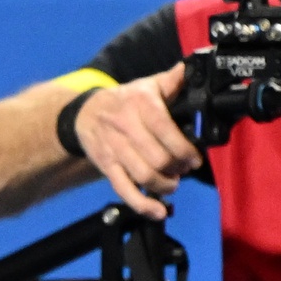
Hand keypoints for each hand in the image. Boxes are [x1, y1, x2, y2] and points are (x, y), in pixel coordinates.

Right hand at [78, 65, 203, 218]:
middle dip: (178, 169)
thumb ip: (172, 80)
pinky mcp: (107, 166)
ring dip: (164, 185)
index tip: (195, 158)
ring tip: (173, 183)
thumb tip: (191, 68)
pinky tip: (158, 211)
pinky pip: (124, 190)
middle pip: (158, 158)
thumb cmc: (124, 101)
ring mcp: (114, 149)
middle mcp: (126, 126)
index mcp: (140, 104)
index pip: (166, 131)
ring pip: (143, 176)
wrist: (85, 114)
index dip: (185, 150)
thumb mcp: (147, 85)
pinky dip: (143, 205)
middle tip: (185, 169)